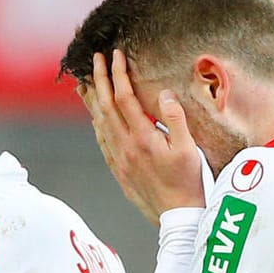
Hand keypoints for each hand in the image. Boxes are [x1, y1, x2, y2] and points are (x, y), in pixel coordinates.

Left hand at [77, 50, 207, 224]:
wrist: (177, 217)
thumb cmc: (188, 183)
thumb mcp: (189, 148)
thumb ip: (175, 118)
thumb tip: (164, 93)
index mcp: (142, 138)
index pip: (124, 98)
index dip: (118, 74)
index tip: (116, 55)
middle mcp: (125, 148)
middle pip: (106, 107)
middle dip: (99, 80)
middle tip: (94, 59)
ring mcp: (120, 160)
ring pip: (100, 124)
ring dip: (92, 101)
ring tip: (84, 82)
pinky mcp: (120, 171)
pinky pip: (102, 142)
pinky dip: (96, 124)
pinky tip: (95, 117)